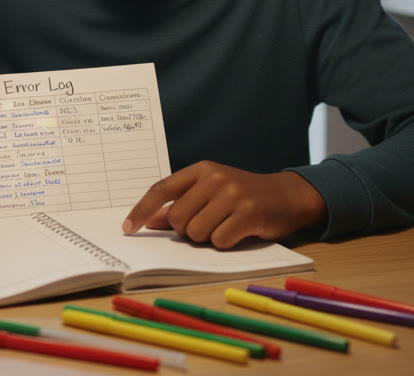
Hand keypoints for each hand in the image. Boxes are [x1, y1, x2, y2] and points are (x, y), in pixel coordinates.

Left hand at [121, 163, 327, 247]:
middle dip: (187, 231)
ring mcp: (232, 194)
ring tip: (224, 227)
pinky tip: (238, 232)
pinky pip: (219, 241)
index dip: (141, 210)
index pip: (161, 189)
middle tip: (207, 225)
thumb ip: (181, 204)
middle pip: (177, 218)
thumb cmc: (242, 196)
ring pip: (196, 233)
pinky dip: (225, 243)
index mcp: (201, 170)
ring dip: (207, 238)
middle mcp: (215, 178)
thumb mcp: (210, 192)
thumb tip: (148, 221)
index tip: (127, 229)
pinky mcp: (248, 213)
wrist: (286, 196)